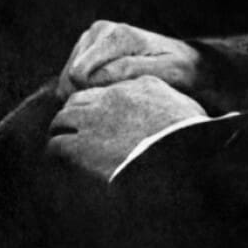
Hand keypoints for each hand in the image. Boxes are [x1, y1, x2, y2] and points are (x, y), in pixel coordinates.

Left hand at [48, 76, 206, 181]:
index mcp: (137, 85)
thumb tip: (167, 107)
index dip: (100, 102)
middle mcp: (111, 98)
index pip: (106, 86)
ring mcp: (92, 120)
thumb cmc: (190, 134)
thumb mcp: (185, 106)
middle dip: (76, 113)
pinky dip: (58, 152)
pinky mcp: (79, 146)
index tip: (102, 115)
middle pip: (79, 99)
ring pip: (62, 118)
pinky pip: (57, 145)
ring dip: (64, 130)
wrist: (181, 156)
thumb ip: (168, 100)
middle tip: (80, 129)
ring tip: (68, 145)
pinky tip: (65, 162)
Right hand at [58, 21, 202, 98]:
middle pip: (71, 78)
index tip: (125, 97)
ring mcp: (90, 37)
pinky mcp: (86, 48)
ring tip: (119, 91)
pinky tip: (109, 89)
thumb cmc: (180, 70)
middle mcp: (100, 30)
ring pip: (67, 80)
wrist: (186, 61)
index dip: (98, 94)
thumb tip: (95, 75)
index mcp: (118, 35)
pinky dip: (86, 90)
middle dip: (92, 93)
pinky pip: (69, 80)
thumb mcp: (167, 73)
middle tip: (123, 96)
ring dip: (90, 92)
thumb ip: (131, 71)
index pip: (81, 75)